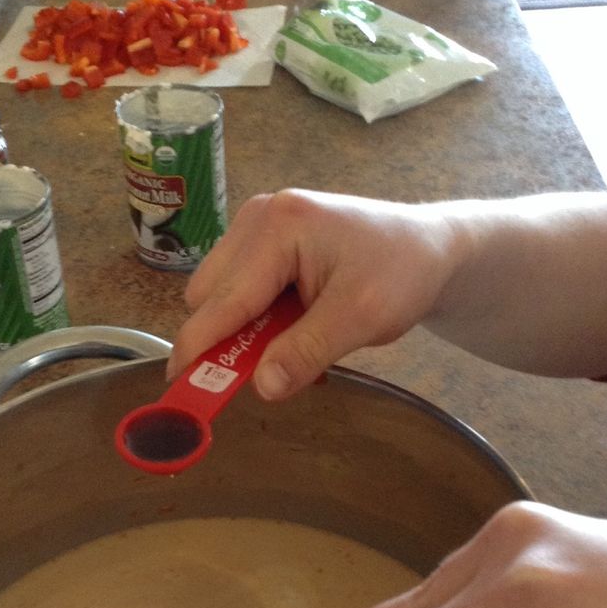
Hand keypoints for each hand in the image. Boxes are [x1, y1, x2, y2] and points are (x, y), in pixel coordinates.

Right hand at [170, 189, 461, 397]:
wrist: (429, 248)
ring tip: (292, 346)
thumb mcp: (361, 318)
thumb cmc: (402, 273)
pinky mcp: (263, 242)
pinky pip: (238, 291)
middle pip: (207, 297)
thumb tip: (260, 387)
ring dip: (243, 333)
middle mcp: (258, 218)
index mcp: (279, 227)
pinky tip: (292, 330)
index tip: (176, 389)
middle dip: (225, 340)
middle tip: (264, 373)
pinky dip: (256, 322)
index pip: (224, 301)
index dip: (198, 349)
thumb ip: (307, 352)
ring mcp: (257, 226)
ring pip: (218, 296)